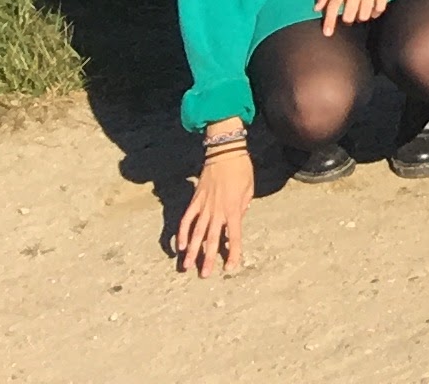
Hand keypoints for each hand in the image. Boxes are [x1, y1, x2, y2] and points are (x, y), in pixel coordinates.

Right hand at [172, 141, 254, 275]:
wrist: (225, 152)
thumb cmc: (242, 170)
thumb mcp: (249, 189)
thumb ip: (243, 207)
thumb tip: (237, 220)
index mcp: (234, 208)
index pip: (234, 236)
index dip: (233, 252)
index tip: (230, 267)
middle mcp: (217, 210)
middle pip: (211, 239)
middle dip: (208, 258)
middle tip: (204, 275)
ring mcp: (204, 206)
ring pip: (196, 233)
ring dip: (192, 251)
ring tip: (187, 267)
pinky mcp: (194, 201)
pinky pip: (186, 220)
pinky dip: (181, 233)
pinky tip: (179, 246)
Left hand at [312, 0, 406, 31]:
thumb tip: (316, 8)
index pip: (333, 4)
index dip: (329, 20)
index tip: (327, 33)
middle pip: (349, 14)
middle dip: (348, 18)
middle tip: (350, 13)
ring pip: (364, 14)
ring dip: (362, 16)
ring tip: (362, 10)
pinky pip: (380, 8)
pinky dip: (376, 12)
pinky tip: (374, 8)